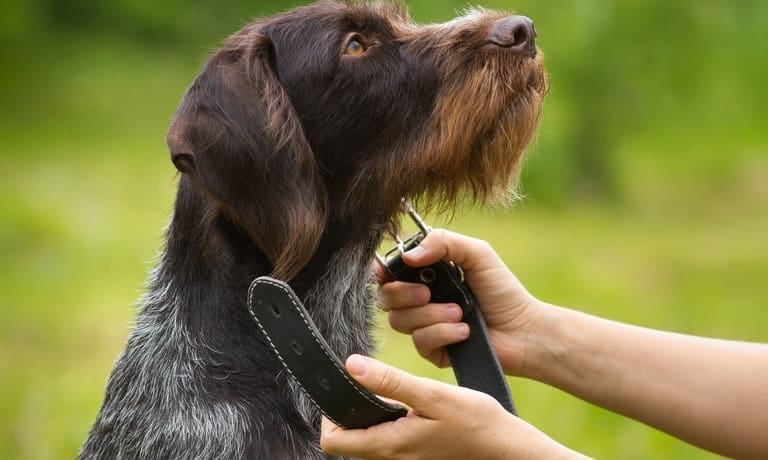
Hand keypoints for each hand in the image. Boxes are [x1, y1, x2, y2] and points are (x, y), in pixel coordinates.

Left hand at [320, 355, 583, 459]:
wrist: (505, 448)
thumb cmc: (475, 422)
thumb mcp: (432, 395)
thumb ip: (391, 382)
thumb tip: (352, 366)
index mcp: (389, 446)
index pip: (332, 441)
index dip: (330, 414)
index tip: (347, 388)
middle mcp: (391, 458)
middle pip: (346, 440)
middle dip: (348, 412)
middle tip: (369, 385)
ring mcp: (403, 459)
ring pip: (366, 439)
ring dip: (369, 415)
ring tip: (390, 392)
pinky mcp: (414, 455)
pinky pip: (386, 440)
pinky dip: (387, 421)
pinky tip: (407, 406)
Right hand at [378, 229, 539, 374]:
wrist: (523, 329)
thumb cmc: (502, 289)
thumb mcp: (476, 253)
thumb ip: (443, 242)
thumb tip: (408, 255)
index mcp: (426, 273)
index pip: (388, 272)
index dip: (382, 272)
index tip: (387, 272)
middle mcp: (420, 299)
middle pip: (385, 298)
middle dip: (404, 294)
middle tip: (428, 293)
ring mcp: (424, 326)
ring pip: (400, 320)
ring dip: (431, 315)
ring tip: (460, 312)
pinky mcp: (432, 350)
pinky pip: (420, 341)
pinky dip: (442, 333)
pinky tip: (464, 331)